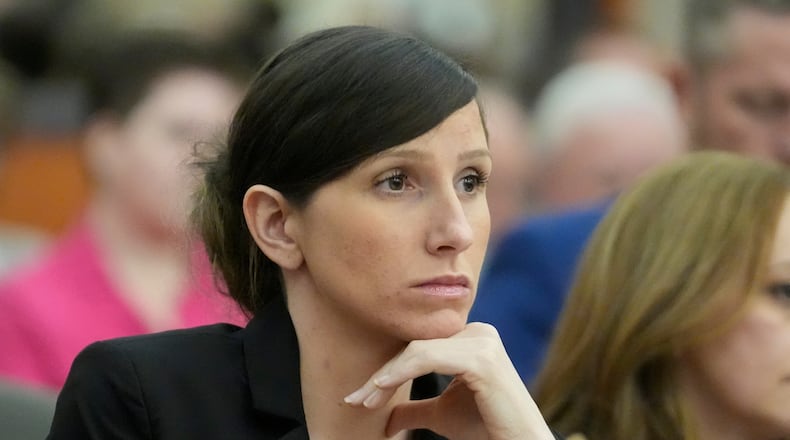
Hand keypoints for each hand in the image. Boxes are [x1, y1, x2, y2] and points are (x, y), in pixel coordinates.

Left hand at [343, 323, 554, 439]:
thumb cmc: (485, 429)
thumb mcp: (442, 415)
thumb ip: (416, 409)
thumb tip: (386, 416)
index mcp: (470, 337)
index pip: (418, 347)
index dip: (387, 371)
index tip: (359, 396)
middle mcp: (478, 331)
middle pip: (415, 346)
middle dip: (381, 375)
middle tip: (355, 399)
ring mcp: (482, 341)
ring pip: (417, 351)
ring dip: (385, 377)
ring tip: (364, 400)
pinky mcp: (482, 358)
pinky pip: (429, 358)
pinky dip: (401, 372)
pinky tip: (381, 387)